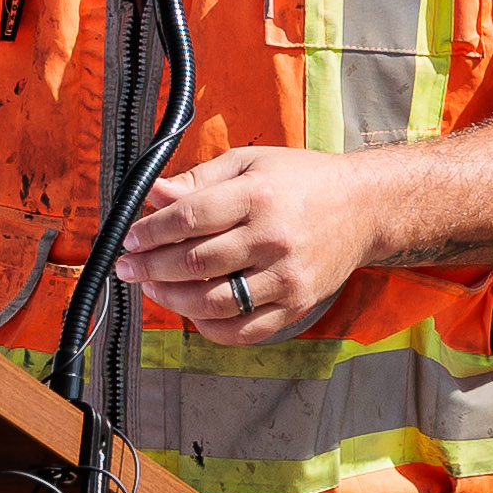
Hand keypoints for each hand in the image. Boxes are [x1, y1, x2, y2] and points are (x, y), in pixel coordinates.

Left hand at [120, 147, 385, 340]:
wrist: (364, 208)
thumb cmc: (302, 181)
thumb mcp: (250, 163)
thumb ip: (199, 179)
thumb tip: (153, 194)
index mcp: (258, 196)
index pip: (188, 218)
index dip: (150, 231)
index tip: (130, 238)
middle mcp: (272, 239)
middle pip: (195, 263)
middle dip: (150, 267)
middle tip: (128, 266)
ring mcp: (285, 278)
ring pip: (213, 302)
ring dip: (172, 299)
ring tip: (152, 288)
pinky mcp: (295, 305)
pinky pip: (242, 330)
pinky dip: (209, 327)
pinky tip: (191, 312)